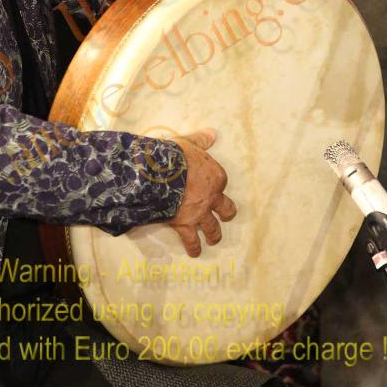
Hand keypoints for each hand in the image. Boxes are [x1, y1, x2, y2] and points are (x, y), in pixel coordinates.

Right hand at [167, 129, 236, 256]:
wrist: (160, 174)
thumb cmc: (175, 156)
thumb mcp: (189, 143)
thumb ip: (201, 140)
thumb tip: (212, 133)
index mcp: (215, 177)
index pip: (221, 182)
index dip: (216, 185)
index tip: (212, 186)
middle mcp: (211, 198)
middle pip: (225, 209)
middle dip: (226, 214)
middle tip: (225, 217)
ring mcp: (199, 213)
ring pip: (213, 229)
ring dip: (214, 235)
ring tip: (213, 240)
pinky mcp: (185, 225)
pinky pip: (192, 240)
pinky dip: (193, 247)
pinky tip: (194, 253)